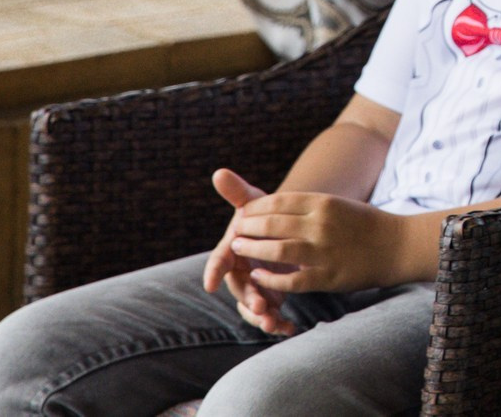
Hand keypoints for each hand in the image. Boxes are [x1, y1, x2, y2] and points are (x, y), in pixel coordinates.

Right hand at [203, 169, 295, 335]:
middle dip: (248, 299)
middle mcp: (241, 272)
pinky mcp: (270, 298)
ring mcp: (255, 287)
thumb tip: (219, 172)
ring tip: (275, 324)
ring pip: (253, 306)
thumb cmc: (266, 215)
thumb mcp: (256, 204)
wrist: (285, 229)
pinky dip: (279, 322)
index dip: (214, 271)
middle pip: (240, 289)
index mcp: (234, 251)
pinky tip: (290, 328)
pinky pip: (272, 314)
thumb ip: (238, 193)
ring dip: (262, 317)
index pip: (220, 262)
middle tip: (261, 308)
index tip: (210, 284)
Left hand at [229, 188, 433, 294]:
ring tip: (238, 250)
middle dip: (248, 228)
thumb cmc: (366, 224)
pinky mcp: (327, 277)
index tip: (241, 213)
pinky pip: (290, 280)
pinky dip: (269, 278)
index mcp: (324, 203)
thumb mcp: (338, 205)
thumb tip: (274, 207)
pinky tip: (258, 276)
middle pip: (272, 224)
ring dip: (252, 250)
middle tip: (234, 233)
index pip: (278, 201)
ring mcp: (324, 251)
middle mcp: (321, 224)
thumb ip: (309, 207)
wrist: (398, 245)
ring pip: (276, 250)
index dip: (255, 208)